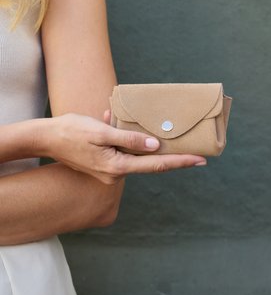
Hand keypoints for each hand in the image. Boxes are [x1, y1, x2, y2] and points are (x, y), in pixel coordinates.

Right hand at [47, 111, 206, 184]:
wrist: (46, 138)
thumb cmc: (72, 131)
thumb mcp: (102, 132)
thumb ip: (129, 139)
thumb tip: (155, 146)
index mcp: (117, 166)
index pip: (156, 165)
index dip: (180, 162)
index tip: (200, 161)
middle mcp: (115, 173)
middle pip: (148, 163)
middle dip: (167, 154)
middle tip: (190, 148)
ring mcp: (108, 171)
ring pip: (134, 156)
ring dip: (140, 141)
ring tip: (144, 126)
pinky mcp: (103, 165)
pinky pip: (121, 152)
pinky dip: (124, 139)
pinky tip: (112, 120)